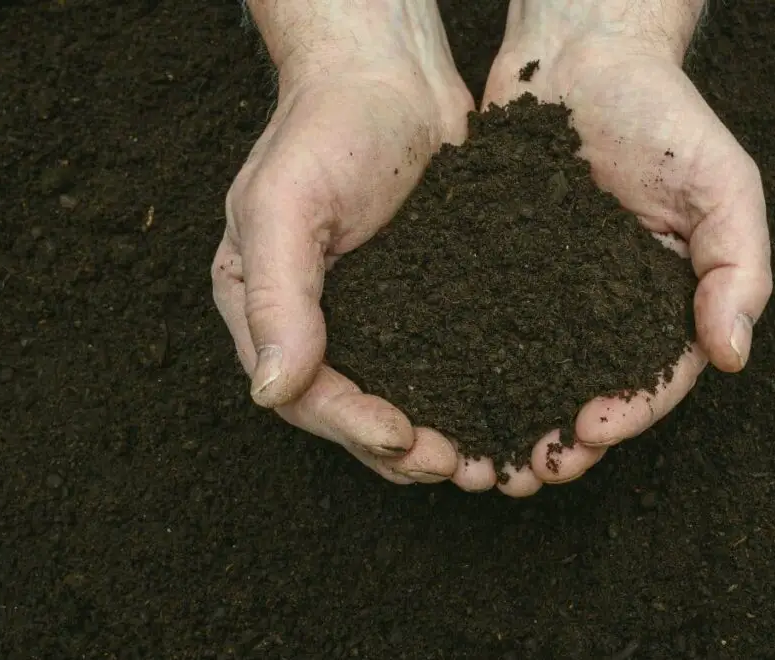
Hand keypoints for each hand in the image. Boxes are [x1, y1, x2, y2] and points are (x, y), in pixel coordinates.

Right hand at [212, 3, 474, 483]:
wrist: (392, 75)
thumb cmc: (328, 125)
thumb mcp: (284, 204)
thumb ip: (274, 297)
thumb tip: (270, 391)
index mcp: (265, 309)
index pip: (305, 394)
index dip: (353, 428)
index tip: (407, 442)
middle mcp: (318, 324)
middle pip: (356, 413)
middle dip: (407, 451)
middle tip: (466, 468)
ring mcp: (375, 316)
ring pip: (405, 398)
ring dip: (445, 436)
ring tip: (493, 461)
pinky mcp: (426, 302)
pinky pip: (444, 362)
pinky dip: (471, 394)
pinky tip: (509, 412)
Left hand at [473, 0, 772, 494]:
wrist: (581, 56)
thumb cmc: (663, 113)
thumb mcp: (724, 182)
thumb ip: (739, 266)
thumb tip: (734, 355)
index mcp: (665, 303)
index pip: (655, 377)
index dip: (628, 412)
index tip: (591, 430)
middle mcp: (606, 311)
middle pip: (588, 392)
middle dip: (562, 440)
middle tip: (529, 472)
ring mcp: (550, 296)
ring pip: (532, 377)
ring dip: (510, 425)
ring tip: (483, 461)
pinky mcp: (499, 274)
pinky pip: (484, 331)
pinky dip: (470, 372)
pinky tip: (444, 399)